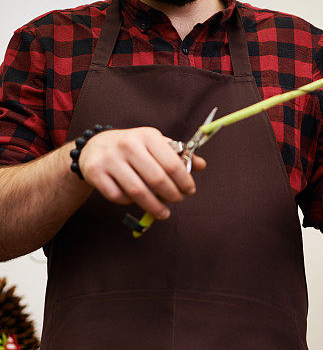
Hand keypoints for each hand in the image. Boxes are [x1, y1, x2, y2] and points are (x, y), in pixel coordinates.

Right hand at [78, 127, 206, 218]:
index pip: (172, 163)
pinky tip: (135, 201)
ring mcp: (110, 159)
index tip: (190, 191)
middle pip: (157, 179)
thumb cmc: (132, 147)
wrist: (95, 146)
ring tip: (163, 213)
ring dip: (154, 207)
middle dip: (172, 195)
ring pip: (137, 191)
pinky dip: (129, 203)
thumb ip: (178, 155)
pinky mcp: (95, 172)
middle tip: (177, 201)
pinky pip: (118, 196)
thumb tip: (201, 165)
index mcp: (147, 136)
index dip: (184, 181)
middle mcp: (128, 144)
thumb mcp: (155, 145)